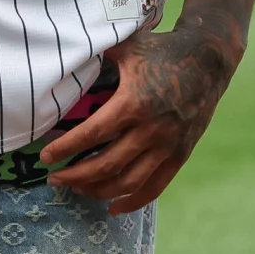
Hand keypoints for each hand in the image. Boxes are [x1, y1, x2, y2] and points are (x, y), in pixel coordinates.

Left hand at [41, 25, 236, 214]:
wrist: (209, 59)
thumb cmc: (163, 49)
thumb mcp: (128, 46)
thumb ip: (97, 53)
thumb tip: (64, 53)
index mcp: (134, 102)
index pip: (91, 134)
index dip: (65, 149)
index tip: (45, 157)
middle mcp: (151, 129)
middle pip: (106, 165)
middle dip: (74, 176)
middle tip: (54, 179)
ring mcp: (168, 145)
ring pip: (128, 182)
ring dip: (98, 191)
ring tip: (77, 189)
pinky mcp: (180, 154)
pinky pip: (155, 187)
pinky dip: (133, 202)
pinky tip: (113, 207)